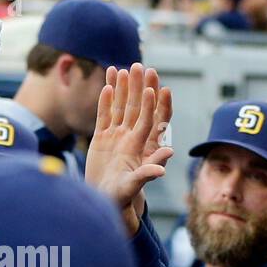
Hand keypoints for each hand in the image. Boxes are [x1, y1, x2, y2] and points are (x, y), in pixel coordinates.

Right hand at [85, 63, 173, 232]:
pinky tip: (107, 85)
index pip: (149, 121)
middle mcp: (129, 138)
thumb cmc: (121, 197)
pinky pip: (104, 115)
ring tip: (121, 68)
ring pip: (119, 107)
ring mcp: (115, 137)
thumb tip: (165, 162)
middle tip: (139, 66)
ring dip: (121, 88)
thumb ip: (147, 174)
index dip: (152, 105)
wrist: (104, 201)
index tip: (154, 87)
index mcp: (139, 147)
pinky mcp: (101, 138)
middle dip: (138, 87)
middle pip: (135, 108)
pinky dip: (105, 101)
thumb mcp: (133, 186)